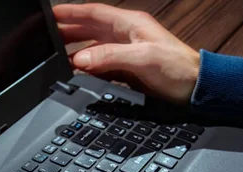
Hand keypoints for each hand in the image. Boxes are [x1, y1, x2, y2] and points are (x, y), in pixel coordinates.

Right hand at [54, 3, 199, 103]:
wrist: (195, 88)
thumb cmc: (177, 68)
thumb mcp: (142, 59)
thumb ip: (110, 57)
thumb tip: (81, 59)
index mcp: (129, 24)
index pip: (93, 13)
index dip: (71, 12)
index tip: (51, 14)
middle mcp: (125, 35)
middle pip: (89, 29)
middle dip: (67, 32)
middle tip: (46, 38)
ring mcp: (125, 52)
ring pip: (92, 48)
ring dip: (74, 51)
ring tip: (55, 57)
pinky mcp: (127, 69)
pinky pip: (100, 65)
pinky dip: (86, 68)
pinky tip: (75, 74)